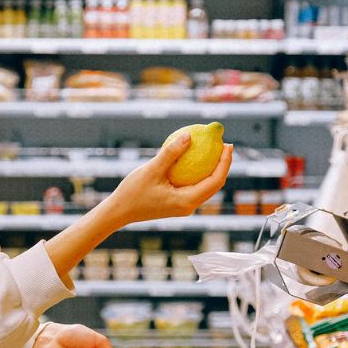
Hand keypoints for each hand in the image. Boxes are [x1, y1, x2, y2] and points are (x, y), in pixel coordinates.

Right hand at [102, 134, 232, 226]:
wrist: (119, 211)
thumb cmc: (133, 192)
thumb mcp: (152, 170)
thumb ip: (171, 153)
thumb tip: (190, 135)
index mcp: (187, 201)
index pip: (215, 181)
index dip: (225, 162)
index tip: (228, 145)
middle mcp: (189, 206)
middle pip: (214, 185)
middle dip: (223, 165)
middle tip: (224, 144)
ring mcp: (184, 206)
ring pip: (205, 186)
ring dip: (212, 168)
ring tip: (214, 149)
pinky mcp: (177, 203)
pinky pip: (193, 186)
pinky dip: (198, 172)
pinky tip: (194, 158)